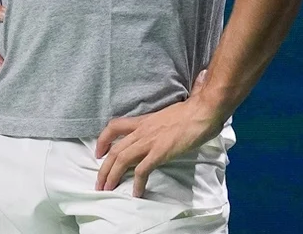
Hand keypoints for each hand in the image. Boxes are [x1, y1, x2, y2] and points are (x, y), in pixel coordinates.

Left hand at [95, 72, 223, 197]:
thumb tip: (164, 128)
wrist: (203, 110)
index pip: (115, 126)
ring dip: (112, 176)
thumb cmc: (192, 111)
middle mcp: (142, 131)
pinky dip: (137, 183)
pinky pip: (142, 170)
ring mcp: (150, 142)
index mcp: (144, 121)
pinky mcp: (160, 152)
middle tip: (99, 183)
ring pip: (121, 159)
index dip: (103, 140)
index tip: (99, 152)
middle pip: (114, 150)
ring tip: (108, 189)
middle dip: (103, 168)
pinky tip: (136, 192)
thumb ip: (161, 123)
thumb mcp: (169, 115)